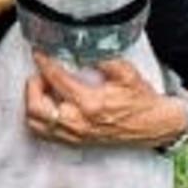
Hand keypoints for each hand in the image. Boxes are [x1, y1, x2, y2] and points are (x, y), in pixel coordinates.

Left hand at [24, 52, 180, 146]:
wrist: (155, 126)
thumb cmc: (141, 99)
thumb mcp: (126, 72)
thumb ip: (102, 58)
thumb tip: (81, 46)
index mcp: (91, 103)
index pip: (56, 79)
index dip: (44, 62)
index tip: (39, 51)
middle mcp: (80, 122)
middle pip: (36, 108)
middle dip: (32, 86)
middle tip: (40, 74)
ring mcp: (76, 135)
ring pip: (36, 123)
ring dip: (33, 103)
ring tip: (42, 89)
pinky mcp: (76, 142)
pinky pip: (45, 134)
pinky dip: (39, 118)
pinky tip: (48, 105)